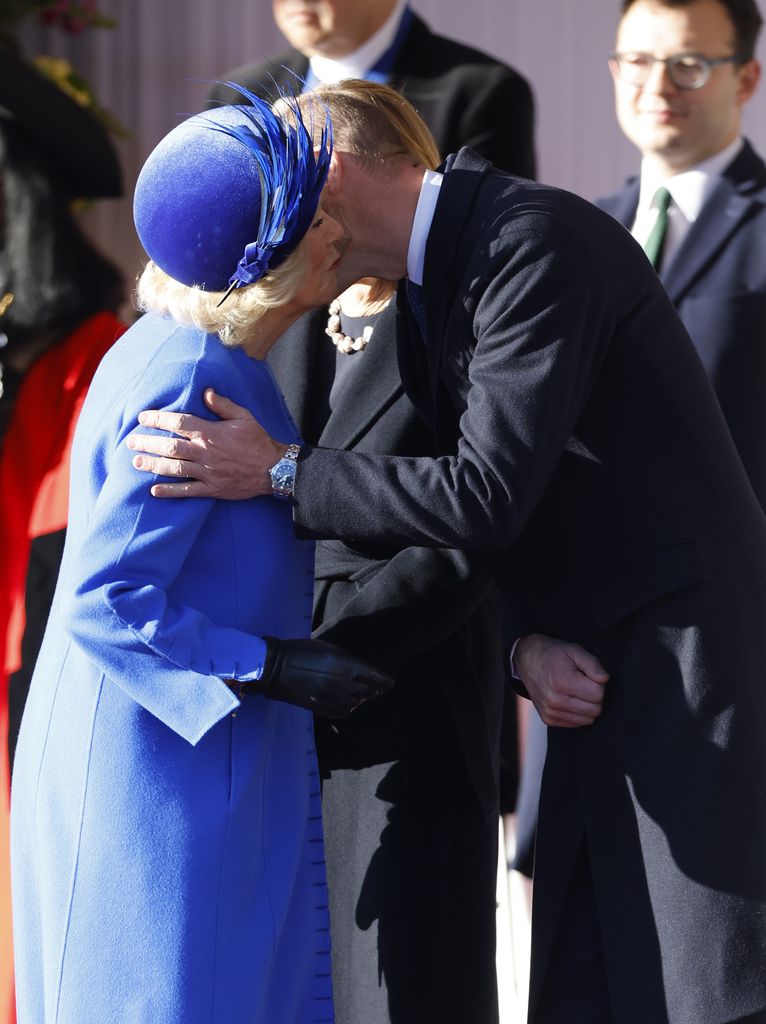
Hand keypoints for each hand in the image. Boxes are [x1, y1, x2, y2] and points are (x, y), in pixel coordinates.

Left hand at [126, 388, 284, 498]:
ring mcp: (208, 472)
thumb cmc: (259, 441)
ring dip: (153, 465)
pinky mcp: (212, 489)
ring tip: (136, 462)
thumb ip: (223, 405)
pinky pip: (187, 491)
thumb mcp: (244, 417)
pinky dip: (170, 491)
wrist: (275, 469)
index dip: (158, 419)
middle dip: (148, 443)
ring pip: (174, 469)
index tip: (143, 418)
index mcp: (211, 433)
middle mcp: (205, 453)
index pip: (178, 423)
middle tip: (131, 442)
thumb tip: (206, 392)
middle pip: (170, 447)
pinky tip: (154, 491)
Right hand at [253, 637, 393, 717]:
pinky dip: (348, 709)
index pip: (374, 676)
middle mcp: (343, 684)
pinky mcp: (321, 708)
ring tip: (359, 695)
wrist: (276, 668)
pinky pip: (342, 712)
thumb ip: (345, 657)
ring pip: (356, 703)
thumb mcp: (326, 646)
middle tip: (376, 689)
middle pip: (368, 691)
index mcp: (346, 665)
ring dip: (360, 699)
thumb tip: (357, 667)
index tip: (390, 683)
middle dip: (374, 690)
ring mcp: (332, 698)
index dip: (385, 681)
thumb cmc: (300, 651)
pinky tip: (346, 704)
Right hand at [514, 633, 608, 727]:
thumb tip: (605, 679)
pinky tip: (569, 699)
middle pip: (595, 710)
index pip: (598, 695)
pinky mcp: (549, 719)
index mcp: (563, 682)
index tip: (588, 676)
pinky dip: (577, 713)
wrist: (527, 660)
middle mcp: (555, 701)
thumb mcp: (574, 650)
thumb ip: (592, 664)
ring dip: (586, 706)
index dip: (598, 684)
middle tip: (584, 683)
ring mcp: (551, 712)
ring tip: (576, 691)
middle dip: (594, 697)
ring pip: (588, 720)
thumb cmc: (553, 654)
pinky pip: (576, 723)